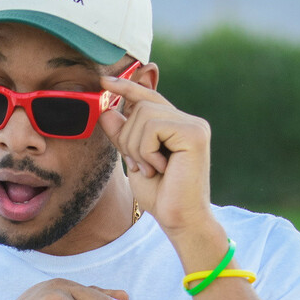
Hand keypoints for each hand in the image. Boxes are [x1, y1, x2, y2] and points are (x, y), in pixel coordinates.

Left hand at [99, 78, 214, 239]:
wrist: (179, 220)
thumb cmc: (160, 194)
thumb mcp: (133, 159)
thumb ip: (123, 135)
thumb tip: (107, 109)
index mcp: (177, 125)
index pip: (149, 97)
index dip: (127, 86)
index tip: (104, 80)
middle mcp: (189, 121)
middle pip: (141, 105)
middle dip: (127, 137)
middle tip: (137, 164)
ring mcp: (194, 125)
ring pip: (144, 115)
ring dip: (136, 147)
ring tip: (150, 169)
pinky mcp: (194, 133)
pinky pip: (153, 127)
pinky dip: (147, 150)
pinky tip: (159, 168)